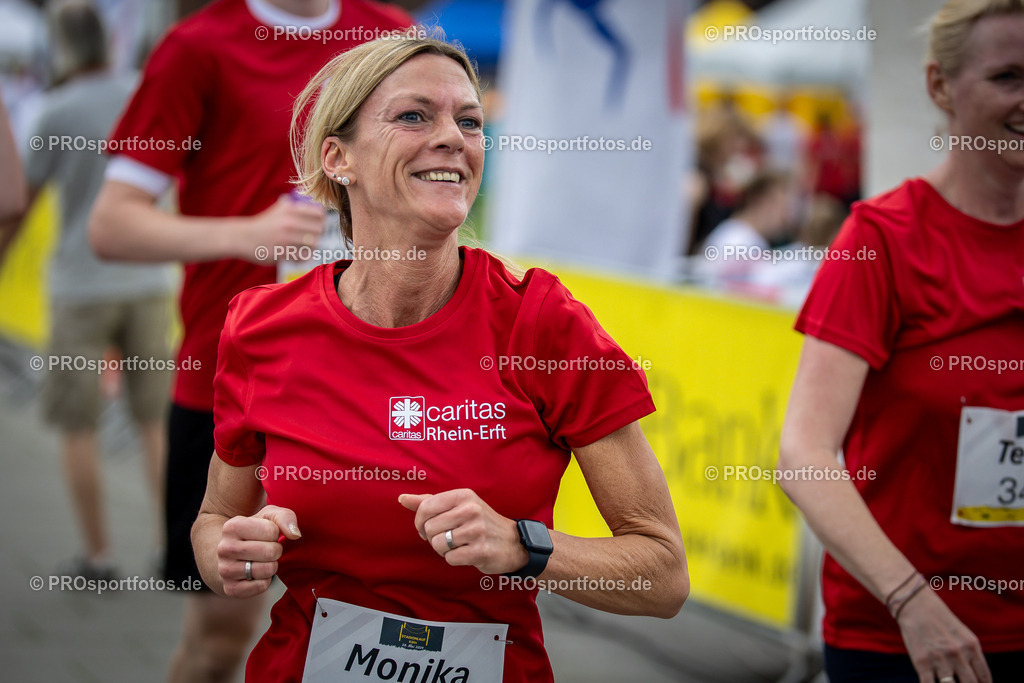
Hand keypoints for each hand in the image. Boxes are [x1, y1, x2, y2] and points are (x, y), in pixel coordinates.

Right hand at [216, 505, 301, 597]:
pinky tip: (257, 573)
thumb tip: (295, 534)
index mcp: (232, 527)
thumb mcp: (269, 516)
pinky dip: (265, 581)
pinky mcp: (230, 588)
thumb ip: (284, 517)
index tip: (268, 536)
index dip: (277, 534)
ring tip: (263, 561)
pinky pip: (261, 586)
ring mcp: (225, 570)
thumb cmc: (256, 531)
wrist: (233, 553)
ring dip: (272, 566)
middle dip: (276, 551)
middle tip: (270, 550)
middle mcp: (224, 548)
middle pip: (270, 552)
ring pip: (266, 570)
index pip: (271, 531)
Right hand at [241, 194, 324, 263]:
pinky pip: (303, 256)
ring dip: (311, 247)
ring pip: (313, 244)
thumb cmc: (264, 224)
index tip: (318, 224)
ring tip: (305, 247)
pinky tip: (297, 255)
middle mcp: (289, 222)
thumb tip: (313, 203)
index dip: (322, 220)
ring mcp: (286, 238)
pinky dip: (303, 257)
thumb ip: (295, 205)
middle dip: (318, 234)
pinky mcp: (282, 252)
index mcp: (290, 209)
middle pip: (319, 229)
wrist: (243, 238)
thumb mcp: (278, 209)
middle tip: (312, 238)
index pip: (319, 213)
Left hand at [399, 489, 528, 574]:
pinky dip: (454, 559)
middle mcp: (470, 509)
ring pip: (438, 544)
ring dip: (443, 550)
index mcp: (463, 495)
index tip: (428, 528)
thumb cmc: (479, 523)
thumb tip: (401, 498)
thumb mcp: (458, 506)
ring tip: (457, 545)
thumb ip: (428, 502)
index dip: (420, 522)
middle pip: (429, 528)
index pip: (425, 507)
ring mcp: (477, 530)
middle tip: (447, 539)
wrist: (512, 542)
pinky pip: (450, 558)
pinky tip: (466, 553)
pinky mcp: (480, 550)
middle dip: (433, 538)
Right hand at [896, 586, 991, 682]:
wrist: (914, 604)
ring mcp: (940, 659)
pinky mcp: (922, 662)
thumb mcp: (962, 634)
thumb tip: (977, 679)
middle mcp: (958, 653)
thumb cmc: (939, 619)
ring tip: (947, 680)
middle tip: (961, 682)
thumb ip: (971, 655)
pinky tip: (932, 681)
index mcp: (971, 646)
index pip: (984, 678)